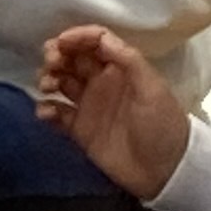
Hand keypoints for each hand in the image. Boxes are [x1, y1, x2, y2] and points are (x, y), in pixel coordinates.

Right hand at [35, 26, 190, 200]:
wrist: (165, 172)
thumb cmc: (163, 127)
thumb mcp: (153, 90)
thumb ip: (128, 60)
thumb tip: (101, 38)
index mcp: (121, 69)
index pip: (95, 42)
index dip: (77, 37)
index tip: (61, 44)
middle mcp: (102, 83)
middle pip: (72, 58)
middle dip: (56, 55)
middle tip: (51, 64)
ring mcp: (89, 105)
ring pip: (59, 81)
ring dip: (47, 78)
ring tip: (47, 87)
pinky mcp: (79, 129)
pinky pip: (55, 112)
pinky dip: (45, 109)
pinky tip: (47, 114)